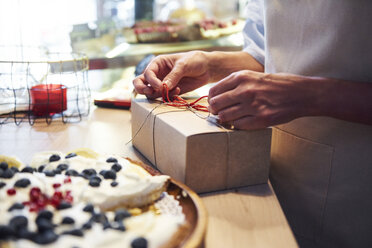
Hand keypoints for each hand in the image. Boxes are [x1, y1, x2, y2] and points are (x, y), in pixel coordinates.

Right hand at [133, 51, 210, 98]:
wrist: (206, 69)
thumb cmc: (194, 61)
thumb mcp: (183, 65)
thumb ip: (173, 76)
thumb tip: (163, 87)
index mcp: (157, 63)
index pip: (147, 74)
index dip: (151, 81)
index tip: (160, 86)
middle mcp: (157, 74)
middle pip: (140, 83)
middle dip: (142, 89)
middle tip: (150, 92)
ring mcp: (162, 84)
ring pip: (150, 93)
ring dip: (159, 94)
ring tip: (174, 90)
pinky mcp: (169, 92)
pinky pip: (162, 97)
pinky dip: (168, 97)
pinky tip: (178, 91)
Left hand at [208, 70, 323, 129]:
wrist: (301, 93)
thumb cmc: (277, 84)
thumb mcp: (254, 75)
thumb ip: (235, 83)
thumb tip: (216, 95)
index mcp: (241, 77)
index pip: (213, 91)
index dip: (211, 100)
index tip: (214, 104)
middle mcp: (245, 90)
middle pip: (216, 105)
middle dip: (215, 111)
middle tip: (220, 113)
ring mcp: (253, 105)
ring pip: (225, 117)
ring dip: (226, 119)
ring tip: (231, 118)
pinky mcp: (261, 119)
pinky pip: (238, 125)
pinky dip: (238, 125)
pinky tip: (243, 121)